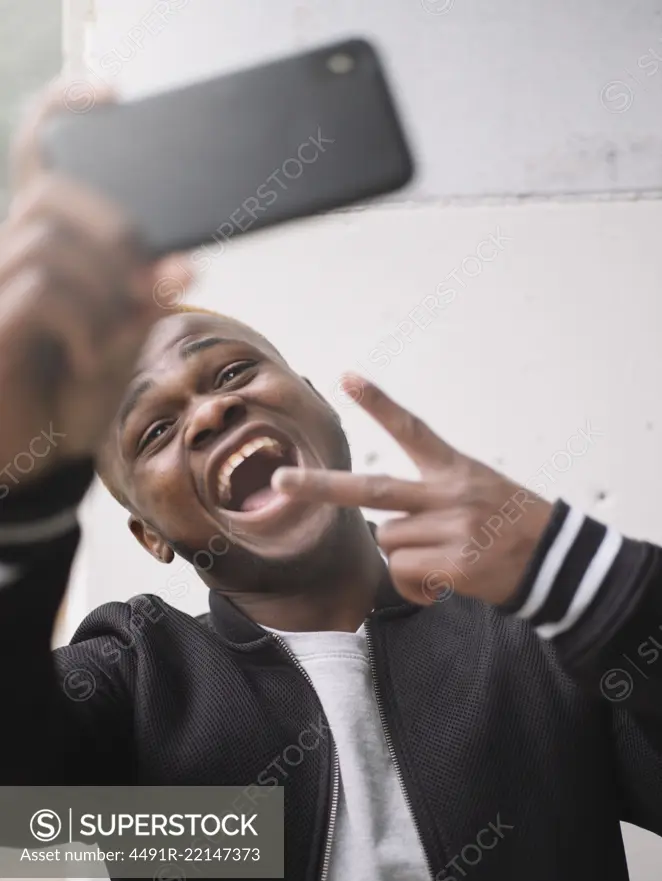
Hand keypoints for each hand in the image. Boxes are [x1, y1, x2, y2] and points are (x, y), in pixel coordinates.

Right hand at [0, 79, 190, 489]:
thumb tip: (181, 263)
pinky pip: (43, 289)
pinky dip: (83, 320)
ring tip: (118, 328)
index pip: (41, 155)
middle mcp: (11, 252)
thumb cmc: (71, 394)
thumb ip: (144, 303)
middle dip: (114, 227)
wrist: (27, 457)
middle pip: (54, 191)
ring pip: (49, 236)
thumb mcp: (122, 343)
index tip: (111, 94)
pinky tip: (86, 355)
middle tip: (147, 281)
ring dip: (103, 281)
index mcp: (46, 245)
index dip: (63, 111)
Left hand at [272, 375, 554, 606]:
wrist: (557, 561)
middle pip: (372, 489)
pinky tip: (444, 584)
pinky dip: (416, 586)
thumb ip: (431, 502)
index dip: (378, 403)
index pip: (411, 429)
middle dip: (321, 487)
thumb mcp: (478, 493)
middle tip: (280, 481)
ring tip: (443, 559)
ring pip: (388, 542)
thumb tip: (387, 536)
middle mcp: (448, 494)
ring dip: (405, 556)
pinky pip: (405, 575)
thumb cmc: (510, 525)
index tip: (346, 377)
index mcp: (454, 469)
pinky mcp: (455, 564)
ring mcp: (451, 529)